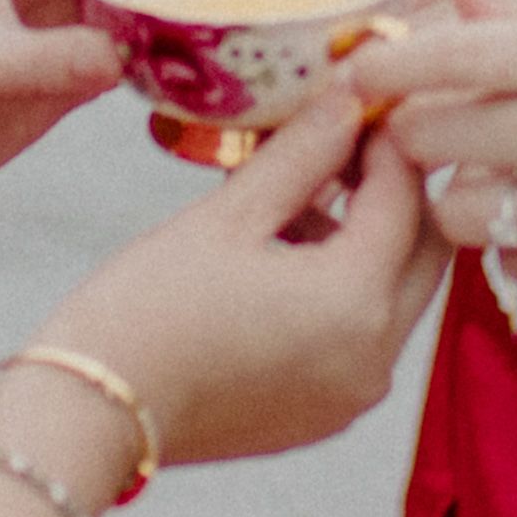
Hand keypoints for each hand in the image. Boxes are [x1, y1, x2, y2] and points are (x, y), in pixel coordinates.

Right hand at [21, 90, 447, 467]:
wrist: (91, 415)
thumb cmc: (147, 311)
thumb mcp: (228, 215)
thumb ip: (303, 153)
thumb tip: (349, 100)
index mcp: (356, 303)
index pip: (406, 199)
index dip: (388, 140)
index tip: (361, 101)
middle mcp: (375, 359)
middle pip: (425, 252)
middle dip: (396, 192)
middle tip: (345, 144)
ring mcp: (354, 395)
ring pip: (397, 295)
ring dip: (369, 240)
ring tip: (298, 197)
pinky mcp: (325, 414)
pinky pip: (363, 337)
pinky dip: (345, 290)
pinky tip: (284, 256)